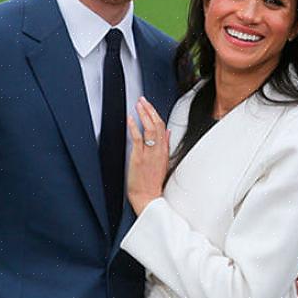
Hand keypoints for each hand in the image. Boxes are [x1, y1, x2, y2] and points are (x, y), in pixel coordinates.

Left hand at [127, 96, 169, 214]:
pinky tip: (130, 118)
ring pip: (149, 129)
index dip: (156, 113)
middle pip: (157, 124)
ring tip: (138, 104)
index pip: (162, 126)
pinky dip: (134, 127)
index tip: (149, 105)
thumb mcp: (164, 161)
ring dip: (143, 114)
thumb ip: (165, 145)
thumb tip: (168, 132)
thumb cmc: (154, 182)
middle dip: (149, 110)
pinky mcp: (139, 158)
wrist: (149, 197)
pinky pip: (138, 139)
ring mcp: (149, 153)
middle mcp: (158, 150)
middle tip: (143, 100)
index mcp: (164, 150)